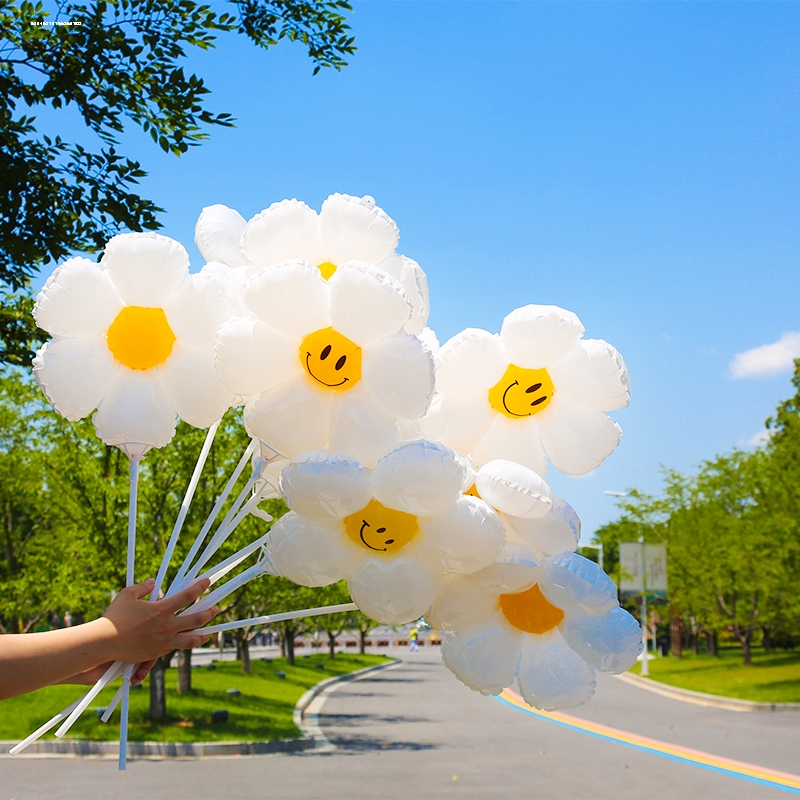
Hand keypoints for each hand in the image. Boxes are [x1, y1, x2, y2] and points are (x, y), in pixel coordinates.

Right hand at [99, 577, 218, 663]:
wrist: (104, 642)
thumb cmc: (115, 617)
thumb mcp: (128, 595)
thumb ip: (142, 587)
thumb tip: (153, 582)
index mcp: (162, 609)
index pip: (187, 596)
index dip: (200, 587)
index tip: (208, 582)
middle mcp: (167, 626)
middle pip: (196, 620)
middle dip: (209, 614)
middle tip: (215, 610)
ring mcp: (163, 642)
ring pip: (190, 640)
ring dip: (201, 637)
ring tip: (207, 635)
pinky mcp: (156, 654)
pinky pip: (173, 649)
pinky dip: (180, 645)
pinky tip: (184, 643)